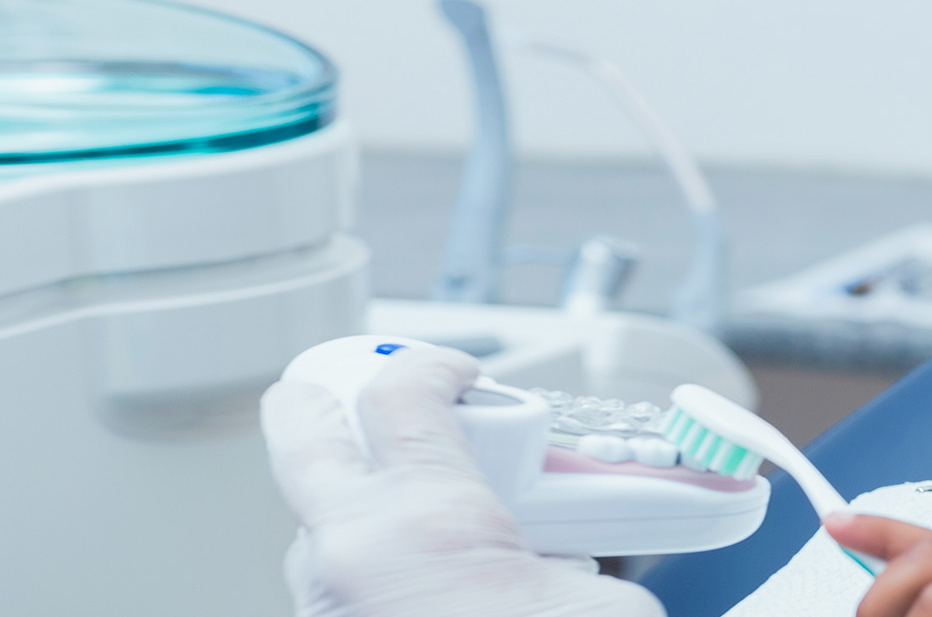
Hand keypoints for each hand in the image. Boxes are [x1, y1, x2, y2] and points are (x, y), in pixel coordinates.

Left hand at [261, 347, 663, 616]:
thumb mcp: (603, 608)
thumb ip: (576, 558)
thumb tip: (576, 561)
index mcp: (423, 521)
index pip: (400, 393)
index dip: (435, 367)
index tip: (460, 377)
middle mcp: (349, 557)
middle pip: (300, 429)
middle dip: (328, 398)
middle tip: (371, 398)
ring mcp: (324, 612)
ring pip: (318, 525)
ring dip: (364, 509)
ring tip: (433, 524)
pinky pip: (338, 591)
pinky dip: (377, 576)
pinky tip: (435, 596)